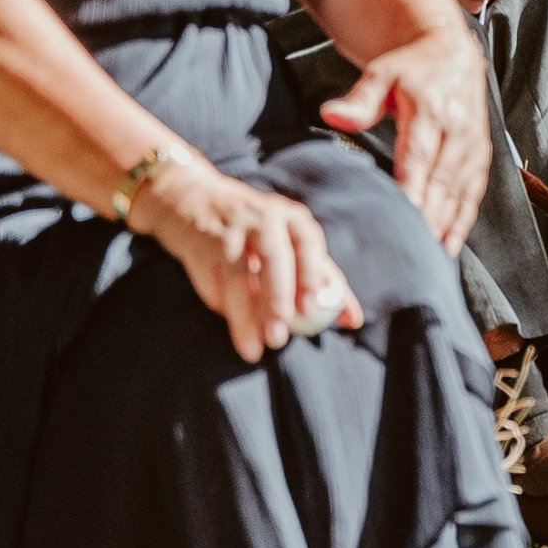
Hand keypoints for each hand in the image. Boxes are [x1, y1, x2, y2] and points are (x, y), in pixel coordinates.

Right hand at [130, 160, 361, 362]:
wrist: (193, 198)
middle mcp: (264, 217)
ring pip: (236, 275)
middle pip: (273, 258)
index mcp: (294, 218)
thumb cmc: (257, 230)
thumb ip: (322, 279)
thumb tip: (353, 320)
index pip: (308, 243)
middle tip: (278, 337)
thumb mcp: (291, 242)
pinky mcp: (200, 242)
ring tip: (253, 349)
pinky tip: (230, 324)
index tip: (310, 309)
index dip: (310, 276)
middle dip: (276, 299)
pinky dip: (220, 305)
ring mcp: (230, 228)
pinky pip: (211, 279)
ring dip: (244, 315)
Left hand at [317, 23, 490, 253]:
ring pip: (460, 190)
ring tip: (428, 254)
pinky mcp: (480, 152)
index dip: (412, 189)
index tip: (402, 218)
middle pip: (441, 180)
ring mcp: (472, 142)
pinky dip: (465, 218)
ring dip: (446, 222)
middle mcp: (458, 128)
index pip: (419, 156)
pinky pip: (475, 190)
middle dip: (428, 216)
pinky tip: (450, 243)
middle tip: (409, 249)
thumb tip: (330, 114)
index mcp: (431, 109)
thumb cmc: (410, 67)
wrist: (452, 51)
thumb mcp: (381, 74)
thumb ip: (359, 100)